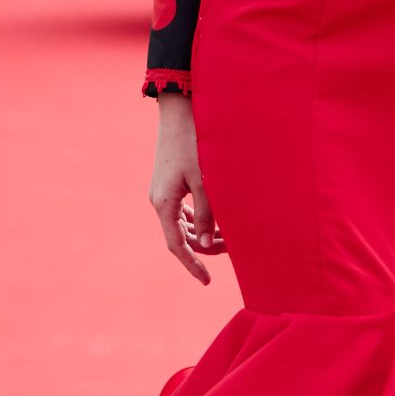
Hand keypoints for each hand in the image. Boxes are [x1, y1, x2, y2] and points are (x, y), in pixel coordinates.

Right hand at [150, 94, 224, 283]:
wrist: (178, 114)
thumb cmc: (192, 144)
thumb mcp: (204, 181)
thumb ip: (207, 214)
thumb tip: (208, 245)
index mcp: (164, 204)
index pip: (177, 246)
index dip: (192, 265)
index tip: (207, 281)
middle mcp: (159, 202)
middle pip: (181, 237)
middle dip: (206, 247)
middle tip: (235, 246)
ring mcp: (163, 193)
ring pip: (183, 225)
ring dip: (204, 233)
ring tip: (230, 233)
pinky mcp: (169, 185)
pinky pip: (182, 212)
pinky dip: (199, 220)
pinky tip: (217, 219)